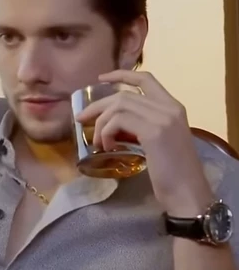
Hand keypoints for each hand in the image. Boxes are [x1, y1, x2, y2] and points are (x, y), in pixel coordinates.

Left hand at [75, 70, 212, 215]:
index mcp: (173, 107)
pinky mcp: (153, 132)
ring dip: (101, 124)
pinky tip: (107, 147)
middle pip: (123, 95)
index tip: (101, 78)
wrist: (188, 194)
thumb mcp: (158, 140)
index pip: (145, 79)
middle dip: (98, 106)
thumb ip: (141, 125)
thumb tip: (111, 121)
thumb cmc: (172, 172)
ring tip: (98, 141)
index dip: (121, 75)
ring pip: (118, 106)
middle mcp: (169, 107)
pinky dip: (106, 133)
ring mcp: (162, 118)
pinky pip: (117, 122)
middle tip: (81, 118)